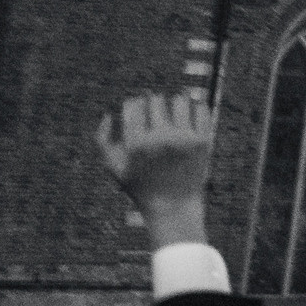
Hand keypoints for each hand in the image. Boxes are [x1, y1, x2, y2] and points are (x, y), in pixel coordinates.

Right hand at [96, 92, 213, 245]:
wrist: (173, 206)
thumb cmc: (140, 185)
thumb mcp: (114, 168)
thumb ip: (101, 141)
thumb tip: (108, 114)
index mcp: (137, 144)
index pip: (134, 105)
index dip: (133, 103)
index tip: (137, 108)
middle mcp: (161, 140)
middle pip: (156, 99)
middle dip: (152, 102)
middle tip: (154, 108)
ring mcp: (184, 140)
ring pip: (180, 100)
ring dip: (174, 101)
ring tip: (172, 108)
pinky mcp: (204, 141)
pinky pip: (201, 110)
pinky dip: (194, 107)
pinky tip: (188, 113)